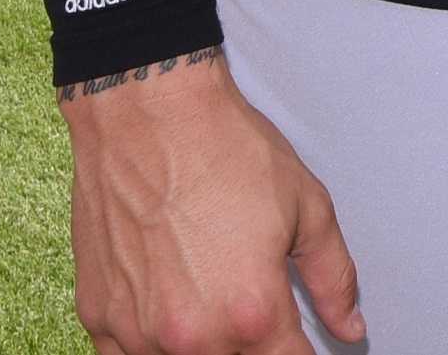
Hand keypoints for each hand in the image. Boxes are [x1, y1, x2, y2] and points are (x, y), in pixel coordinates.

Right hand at [60, 51, 360, 352]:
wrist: (147, 115)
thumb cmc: (225, 151)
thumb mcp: (308, 208)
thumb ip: (331, 279)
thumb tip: (349, 327)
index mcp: (251, 314)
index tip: (299, 342)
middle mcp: (192, 337)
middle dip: (254, 346)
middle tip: (252, 304)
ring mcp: (138, 333)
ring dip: (204, 348)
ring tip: (210, 296)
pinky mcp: (98, 317)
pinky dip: (152, 347)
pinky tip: (169, 312)